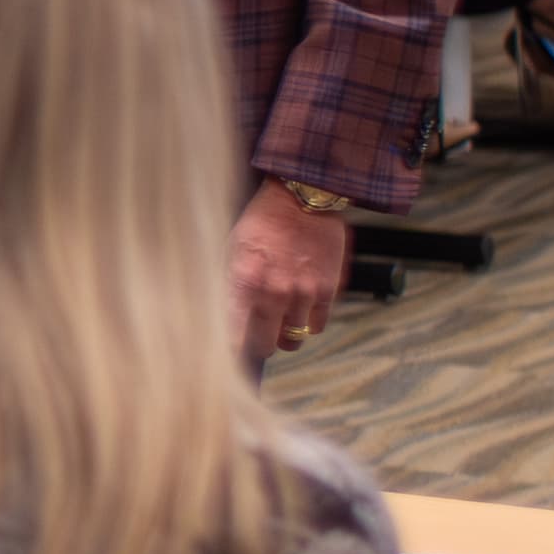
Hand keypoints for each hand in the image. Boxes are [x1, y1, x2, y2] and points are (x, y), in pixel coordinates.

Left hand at [228, 184, 352, 357]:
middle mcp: (275, 291)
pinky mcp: (329, 289)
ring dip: (285, 334)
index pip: (234, 335)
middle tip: (255, 340)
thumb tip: (224, 320)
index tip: (227, 355)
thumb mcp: (231, 249)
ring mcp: (304, 292)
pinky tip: (300, 310)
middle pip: (265, 345)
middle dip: (258, 346)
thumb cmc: (261, 222)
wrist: (303, 197)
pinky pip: (317, 326)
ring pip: (293, 339)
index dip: (230, 350)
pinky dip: (308, 323)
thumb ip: (229, 287)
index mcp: (244, 281)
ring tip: (279, 320)